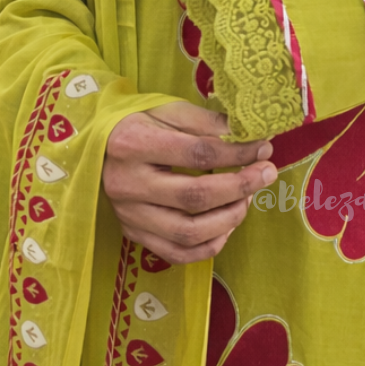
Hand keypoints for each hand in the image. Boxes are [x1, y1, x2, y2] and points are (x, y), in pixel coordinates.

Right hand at [102, 100, 276, 263]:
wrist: (98, 146)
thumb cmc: (139, 123)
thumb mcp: (170, 111)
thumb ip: (209, 123)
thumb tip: (253, 135)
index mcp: (134, 144)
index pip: (197, 154)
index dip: (237, 154)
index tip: (264, 149)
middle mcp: (127, 184)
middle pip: (194, 197)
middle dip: (240, 187)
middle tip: (266, 174)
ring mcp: (128, 214)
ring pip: (188, 232)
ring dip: (229, 219)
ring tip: (247, 199)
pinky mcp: (132, 234)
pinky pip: (176, 254)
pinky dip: (209, 246)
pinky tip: (226, 226)